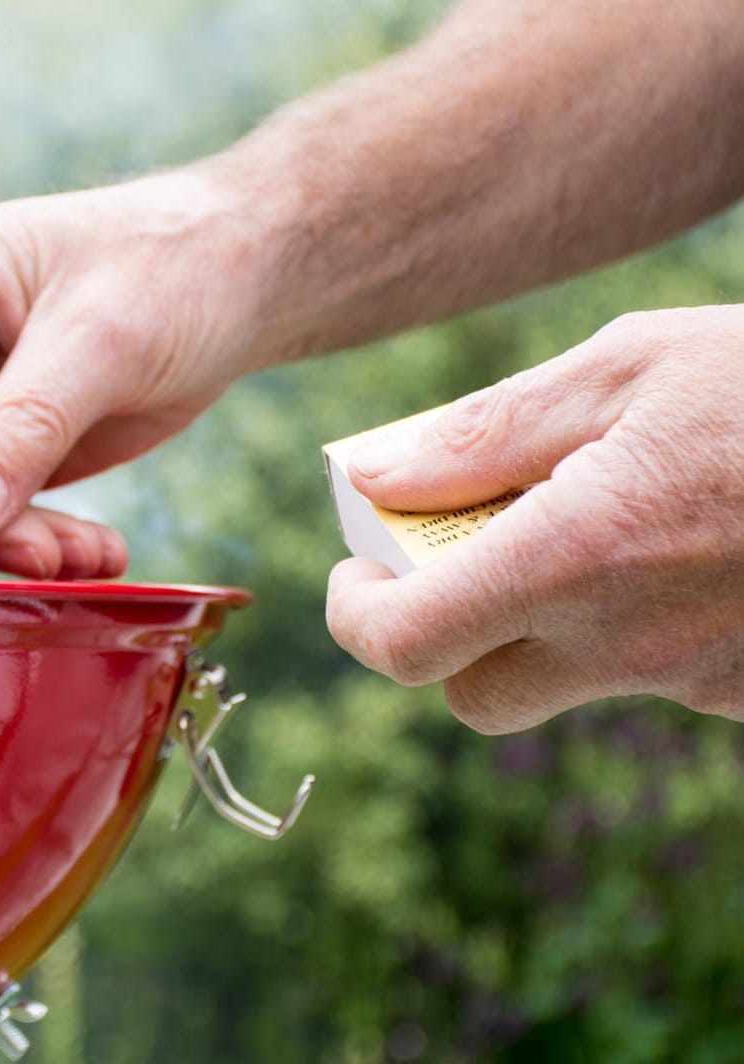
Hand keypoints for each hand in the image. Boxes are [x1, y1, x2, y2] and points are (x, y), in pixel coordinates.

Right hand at [0, 170, 271, 577]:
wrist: (249, 274)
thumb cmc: (176, 264)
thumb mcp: (105, 340)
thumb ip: (24, 426)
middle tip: (38, 560)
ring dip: (12, 543)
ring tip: (86, 560)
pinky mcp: (14, 444)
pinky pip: (3, 512)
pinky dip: (45, 543)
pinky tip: (100, 554)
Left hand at [327, 305, 743, 731]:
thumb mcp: (635, 366)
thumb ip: (490, 431)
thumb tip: (376, 472)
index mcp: (579, 556)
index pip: (407, 649)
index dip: (358, 619)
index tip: (360, 570)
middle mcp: (633, 643)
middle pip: (474, 697)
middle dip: (444, 639)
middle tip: (457, 559)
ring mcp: (704, 680)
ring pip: (571, 684)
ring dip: (550, 621)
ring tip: (601, 517)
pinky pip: (658, 674)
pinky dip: (635, 624)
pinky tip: (682, 546)